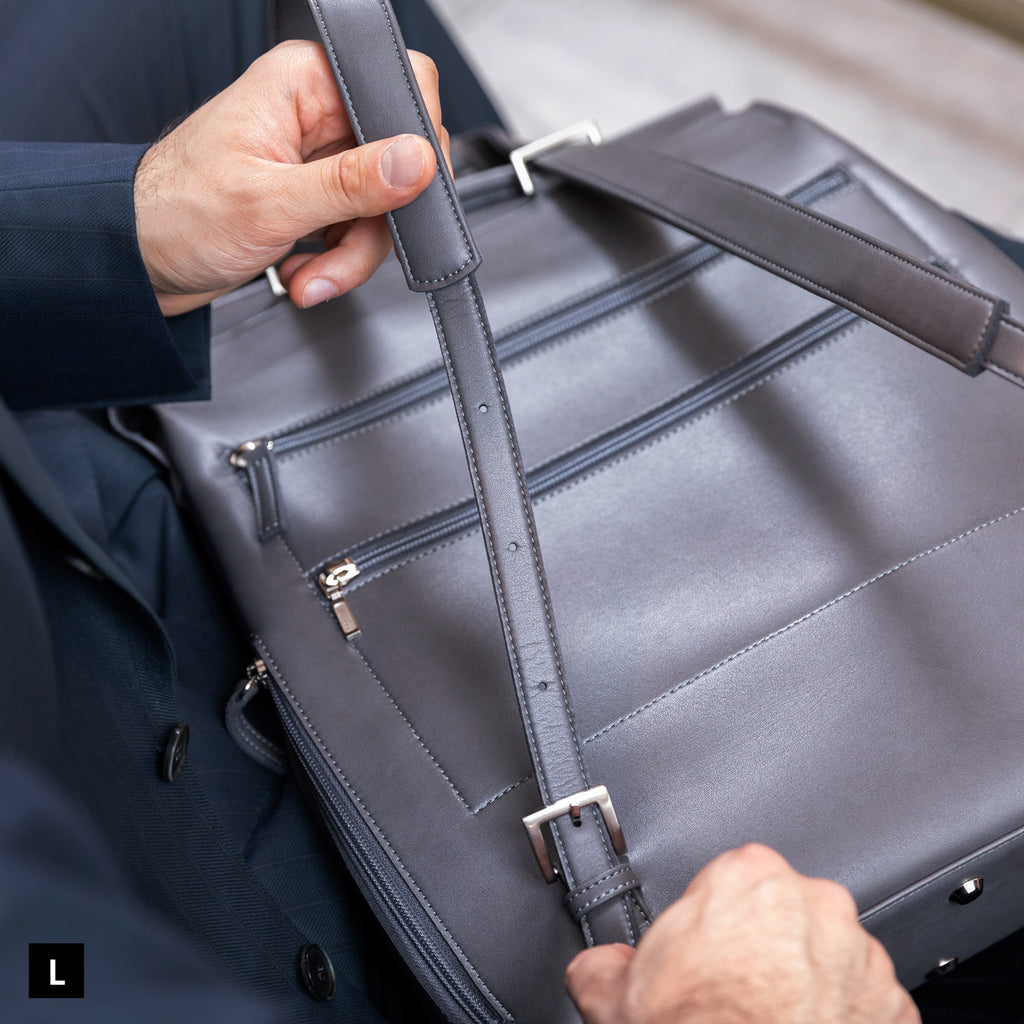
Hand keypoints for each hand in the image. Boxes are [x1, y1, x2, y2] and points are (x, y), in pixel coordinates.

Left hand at [134, 40, 445, 315]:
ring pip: (382, 208)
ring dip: (350, 257)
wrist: (138, 260)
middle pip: (398, 163)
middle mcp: (316, 115)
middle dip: (374, 224)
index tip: (401, 194)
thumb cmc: (175, 214)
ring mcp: (318, 160)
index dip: (414, 144)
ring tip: (309, 276)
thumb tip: (415, 161)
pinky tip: (303, 272)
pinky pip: (359, 231)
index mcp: (304, 84)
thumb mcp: (270, 202)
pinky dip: (337, 263)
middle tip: (339, 252)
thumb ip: (351, 182)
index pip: (400, 87)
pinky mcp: (315, 199)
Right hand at [565, 844, 919, 1023]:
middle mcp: (815, 906)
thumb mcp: (612, 993)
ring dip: (811, 982)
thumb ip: (604, 960)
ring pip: (832, 956)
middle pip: (788, 911)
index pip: (734, 877)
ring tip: (774, 1022)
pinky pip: (868, 1005)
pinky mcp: (895, 1010)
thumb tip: (600, 966)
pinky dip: (845, 1021)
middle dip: (767, 945)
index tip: (708, 953)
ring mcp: (862, 959)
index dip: (715, 919)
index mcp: (749, 879)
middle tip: (738, 993)